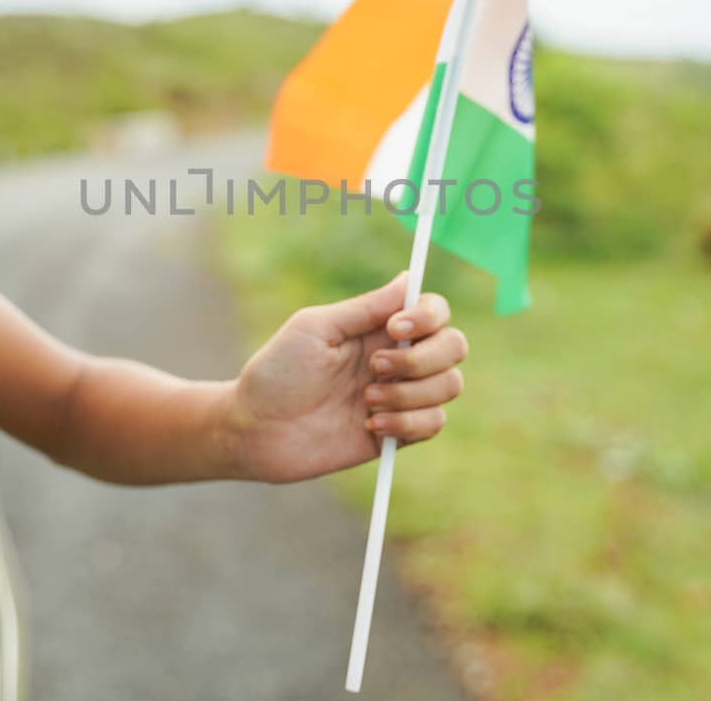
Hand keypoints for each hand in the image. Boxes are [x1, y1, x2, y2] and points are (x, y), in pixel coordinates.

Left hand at [226, 271, 467, 483]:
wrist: (255, 430)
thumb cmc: (277, 372)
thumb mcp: (315, 328)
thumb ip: (365, 307)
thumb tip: (409, 277)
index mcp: (379, 327)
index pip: (434, 310)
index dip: (427, 317)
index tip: (395, 329)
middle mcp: (398, 358)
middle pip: (455, 345)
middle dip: (423, 359)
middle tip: (373, 369)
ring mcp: (400, 395)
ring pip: (450, 385)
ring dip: (410, 394)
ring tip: (366, 401)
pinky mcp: (398, 432)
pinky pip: (434, 423)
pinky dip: (406, 423)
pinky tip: (369, 426)